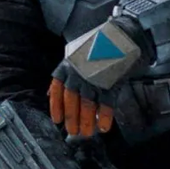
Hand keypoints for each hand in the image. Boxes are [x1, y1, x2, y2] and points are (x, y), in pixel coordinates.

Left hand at [49, 17, 151, 136]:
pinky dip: (105, 116)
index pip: (57, 91)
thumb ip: (63, 76)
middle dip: (73, 119)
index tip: (58, 121)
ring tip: (88, 132)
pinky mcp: (110, 81)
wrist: (120, 36)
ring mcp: (94, 78)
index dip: (57, 107)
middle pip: (72, 101)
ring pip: (88, 105)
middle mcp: (78, 73)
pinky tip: (104, 126)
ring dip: (87, 121)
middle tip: (74, 132)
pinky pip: (106, 102)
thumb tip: (49, 94)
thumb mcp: (74, 57)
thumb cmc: (96, 48)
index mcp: (67, 66)